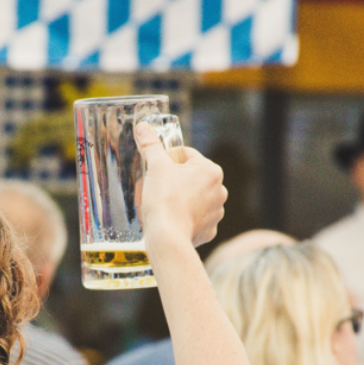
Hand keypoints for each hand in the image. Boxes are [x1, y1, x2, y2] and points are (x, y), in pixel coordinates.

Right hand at [135, 122, 225, 248]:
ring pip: (194, 198)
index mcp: (210, 170)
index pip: (186, 155)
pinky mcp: (209, 230)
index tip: (156, 169)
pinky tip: (172, 219)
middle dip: (174, 180)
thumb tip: (143, 127)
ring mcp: (216, 212)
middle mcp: (220, 190)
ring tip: (163, 205)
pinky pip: (195, 218)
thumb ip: (151, 145)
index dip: (167, 159)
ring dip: (180, 198)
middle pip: (190, 177)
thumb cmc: (164, 200)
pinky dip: (184, 218)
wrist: (167, 237)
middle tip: (157, 187)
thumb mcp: (155, 167)